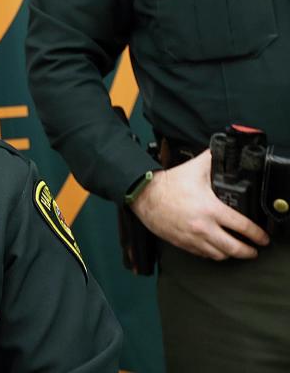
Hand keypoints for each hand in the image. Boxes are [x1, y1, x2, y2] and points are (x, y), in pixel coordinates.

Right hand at [130, 149, 268, 259]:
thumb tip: (222, 152)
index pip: (242, 227)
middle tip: (254, 250)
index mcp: (210, 208)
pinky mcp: (182, 243)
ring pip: (219, 255)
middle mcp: (203, 226)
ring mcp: (192, 237)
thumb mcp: (194, 169)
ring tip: (236, 250)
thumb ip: (212, 160)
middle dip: (249, 251)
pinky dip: (212, 254)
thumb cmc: (168, 183)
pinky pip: (203, 255)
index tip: (263, 237)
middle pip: (234, 248)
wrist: (144, 194)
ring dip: (230, 254)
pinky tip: (215, 248)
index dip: (257, 234)